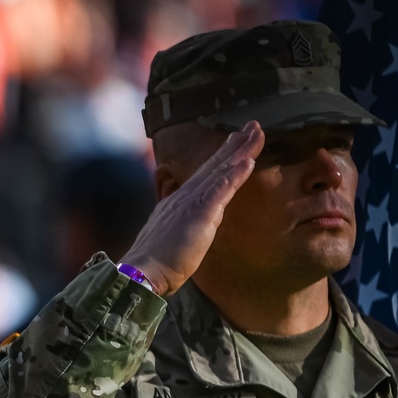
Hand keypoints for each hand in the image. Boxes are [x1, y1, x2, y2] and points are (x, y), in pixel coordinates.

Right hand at [118, 121, 264, 296]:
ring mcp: (191, 202)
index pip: (206, 175)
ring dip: (240, 151)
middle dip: (235, 144)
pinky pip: (221, 189)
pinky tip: (248, 160)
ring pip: (220, 171)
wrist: (142, 271)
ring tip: (256, 133)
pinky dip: (235, 173)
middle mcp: (185, 196)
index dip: (222, 157)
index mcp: (179, 202)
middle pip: (215, 166)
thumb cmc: (156, 261)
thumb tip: (195, 223)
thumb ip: (185, 225)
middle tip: (253, 126)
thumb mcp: (172, 237)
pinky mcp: (199, 213)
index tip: (237, 142)